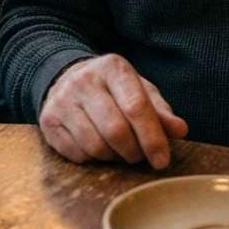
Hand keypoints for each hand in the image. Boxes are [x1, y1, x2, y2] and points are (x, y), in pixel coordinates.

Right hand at [39, 53, 187, 169]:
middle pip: (116, 130)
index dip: (152, 138)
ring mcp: (63, 100)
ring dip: (113, 157)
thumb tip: (180, 130)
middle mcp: (85, 80)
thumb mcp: (138, 90)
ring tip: (118, 149)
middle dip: (133, 151)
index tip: (162, 160)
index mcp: (113, 68)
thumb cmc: (112, 89)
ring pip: (96, 146)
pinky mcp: (48, 120)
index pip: (136, 107)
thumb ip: (160, 111)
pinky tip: (97, 146)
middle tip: (138, 155)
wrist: (66, 77)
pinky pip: (77, 154)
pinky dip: (93, 159)